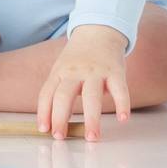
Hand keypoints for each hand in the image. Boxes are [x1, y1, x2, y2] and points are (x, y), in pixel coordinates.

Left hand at [39, 23, 129, 140]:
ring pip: (92, 95)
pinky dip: (122, 104)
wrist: (99, 30)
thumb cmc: (78, 57)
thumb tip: (51, 121)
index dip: (43, 112)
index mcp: (59, 72)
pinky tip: (123, 119)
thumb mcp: (62, 69)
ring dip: (91, 118)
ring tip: (92, 137)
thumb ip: (58, 91)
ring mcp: (95, 71)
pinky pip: (120, 89)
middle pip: (64, 95)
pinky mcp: (115, 71)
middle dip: (60, 118)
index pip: (46, 93)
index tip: (44, 130)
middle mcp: (75, 72)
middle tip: (60, 137)